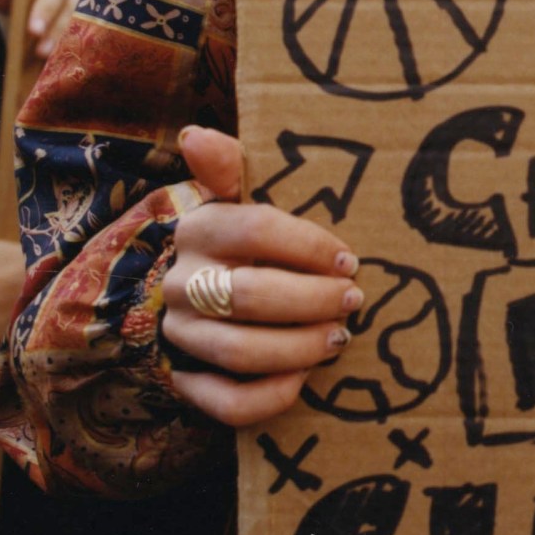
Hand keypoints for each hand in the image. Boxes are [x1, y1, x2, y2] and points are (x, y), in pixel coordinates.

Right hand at [164, 126, 361, 427]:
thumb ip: (226, 167)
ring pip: (238, 350)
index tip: (347, 258)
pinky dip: (268, 396)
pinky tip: (303, 380)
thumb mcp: (228, 199)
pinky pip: (225, 402)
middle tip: (355, 300)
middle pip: (250, 294)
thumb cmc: (231, 244)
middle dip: (313, 300)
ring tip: (339, 338)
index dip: (307, 246)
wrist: (179, 296)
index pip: (253, 229)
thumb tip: (196, 133)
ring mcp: (180, 336)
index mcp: (198, 230)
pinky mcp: (186, 381)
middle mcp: (182, 284)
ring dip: (299, 348)